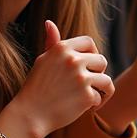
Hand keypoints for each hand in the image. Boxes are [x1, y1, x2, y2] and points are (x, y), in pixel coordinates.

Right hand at [0, 21, 114, 137]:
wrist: (30, 114)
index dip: (91, 54)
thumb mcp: (43, 61)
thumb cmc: (36, 87)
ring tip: (90, 95)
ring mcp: (81, 78)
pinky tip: (83, 107)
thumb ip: (52, 43)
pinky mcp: (87, 96)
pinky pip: (100, 97)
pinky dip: (94, 104)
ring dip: (101, 89)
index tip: (86, 65)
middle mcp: (73, 60)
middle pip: (101, 61)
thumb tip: (49, 22)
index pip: (89, 42)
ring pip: (106, 80)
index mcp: (62, 48)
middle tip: (85, 84)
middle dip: (96, 73)